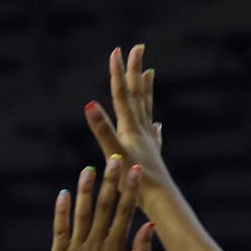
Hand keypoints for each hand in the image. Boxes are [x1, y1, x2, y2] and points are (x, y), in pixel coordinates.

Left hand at [49, 157, 156, 250]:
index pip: (125, 211)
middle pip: (104, 206)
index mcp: (116, 248)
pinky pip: (59, 230)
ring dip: (85, 189)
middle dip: (110, 180)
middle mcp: (96, 245)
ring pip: (81, 213)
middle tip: (114, 157)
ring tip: (88, 168)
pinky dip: (61, 212)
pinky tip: (63, 193)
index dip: (130, 188)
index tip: (135, 169)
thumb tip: (151, 223)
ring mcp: (76, 250)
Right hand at [84, 44, 165, 175]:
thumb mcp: (114, 155)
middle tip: (137, 48)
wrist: (162, 202)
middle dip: (134, 71)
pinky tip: (158, 125)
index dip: (118, 72)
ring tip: (150, 74)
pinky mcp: (153, 156)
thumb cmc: (136, 183)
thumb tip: (89, 105)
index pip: (122, 94)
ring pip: (147, 110)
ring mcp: (150, 142)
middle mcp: (142, 131)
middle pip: (138, 95)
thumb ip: (102, 130)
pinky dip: (154, 124)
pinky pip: (154, 133)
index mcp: (131, 129)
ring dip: (146, 90)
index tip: (116, 50)